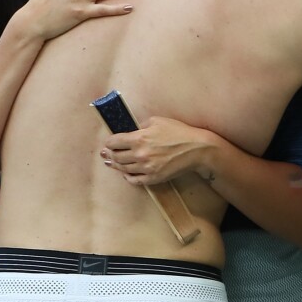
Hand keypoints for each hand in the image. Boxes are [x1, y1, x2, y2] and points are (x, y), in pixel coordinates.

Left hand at [100, 117, 214, 184]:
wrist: (196, 149)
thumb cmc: (177, 132)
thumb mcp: (156, 121)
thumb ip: (140, 126)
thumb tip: (130, 130)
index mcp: (139, 138)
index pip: (114, 142)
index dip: (109, 142)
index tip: (108, 143)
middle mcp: (140, 154)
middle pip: (116, 156)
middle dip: (109, 154)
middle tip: (105, 153)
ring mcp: (146, 168)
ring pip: (123, 168)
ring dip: (115, 165)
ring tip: (111, 163)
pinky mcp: (154, 178)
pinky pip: (135, 180)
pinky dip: (128, 177)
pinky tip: (125, 173)